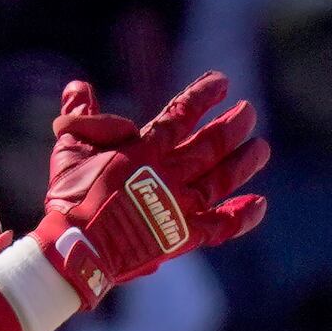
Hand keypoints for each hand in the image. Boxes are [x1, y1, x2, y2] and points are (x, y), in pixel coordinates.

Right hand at [34, 72, 267, 304]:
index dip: (203, 96)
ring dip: (244, 162)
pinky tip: (260, 203)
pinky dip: (241, 216)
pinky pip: (220, 226)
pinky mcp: (182, 238)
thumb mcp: (70, 150)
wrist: (76, 248)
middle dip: (232, 126)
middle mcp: (168, 175)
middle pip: (211, 145)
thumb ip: (81, 118)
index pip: (181, 114)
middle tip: (249, 112)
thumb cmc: (70, 199)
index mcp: (144, 151)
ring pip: (221, 180)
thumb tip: (77, 86)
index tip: (222, 82)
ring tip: (262, 148)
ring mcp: (179, 207)